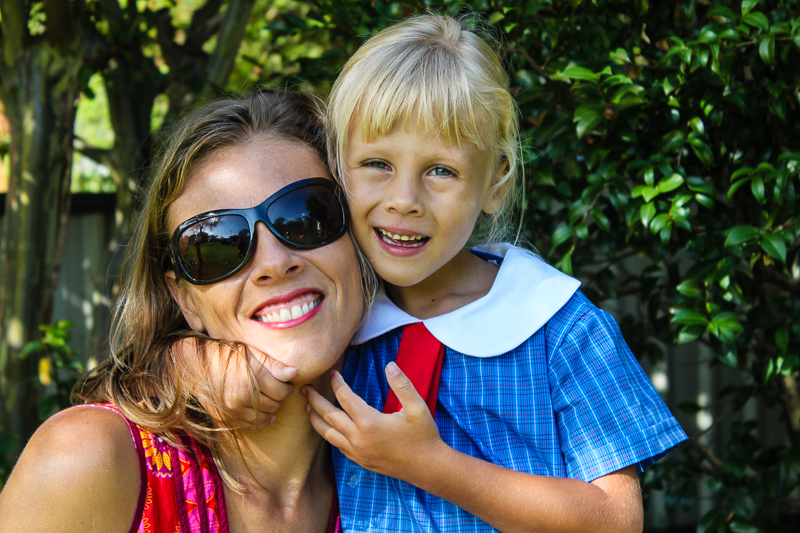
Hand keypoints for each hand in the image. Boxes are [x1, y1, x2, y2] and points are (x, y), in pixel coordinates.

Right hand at [173, 337, 297, 429]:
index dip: (288, 388)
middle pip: (275, 404)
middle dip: (281, 398)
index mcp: (253, 378)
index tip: (287, 384)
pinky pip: (251, 425)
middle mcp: (243, 396)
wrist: (198, 366)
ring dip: (273, 409)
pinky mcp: (226, 418)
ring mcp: (234, 410)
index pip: (282, 391)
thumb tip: (294, 373)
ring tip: (272, 399)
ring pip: (265, 416)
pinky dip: (262, 421)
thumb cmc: (228, 355)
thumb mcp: (252, 353)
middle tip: (280, 390)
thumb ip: (274, 365)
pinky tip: (266, 414)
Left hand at [304, 362, 445, 481]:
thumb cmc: (423, 436)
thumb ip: (403, 385)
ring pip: (328, 434)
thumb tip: (390, 365)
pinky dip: (328, 435)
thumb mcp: (417, 407)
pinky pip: (338, 446)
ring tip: (307, 408)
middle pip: (329, 416)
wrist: (427, 468)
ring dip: (316, 420)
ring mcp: (357, 452)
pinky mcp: (360, 461)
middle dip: (315, 400)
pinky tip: (328, 429)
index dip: (337, 384)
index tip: (332, 373)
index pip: (345, 398)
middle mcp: (358, 438)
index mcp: (369, 422)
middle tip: (305, 389)